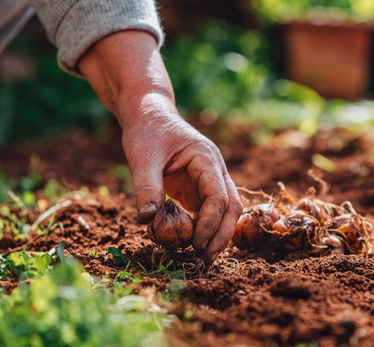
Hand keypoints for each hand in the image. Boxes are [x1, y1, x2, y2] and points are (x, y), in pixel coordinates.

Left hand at [78, 31, 241, 263]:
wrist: (148, 113)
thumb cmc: (147, 130)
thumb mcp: (142, 156)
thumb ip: (146, 187)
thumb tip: (148, 220)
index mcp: (207, 158)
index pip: (218, 196)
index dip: (210, 224)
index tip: (194, 244)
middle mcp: (214, 170)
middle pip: (231, 207)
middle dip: (221, 235)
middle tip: (204, 260)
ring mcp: (209, 179)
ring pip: (225, 212)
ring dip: (216, 235)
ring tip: (201, 257)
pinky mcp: (198, 188)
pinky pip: (208, 212)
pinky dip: (204, 229)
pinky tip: (191, 245)